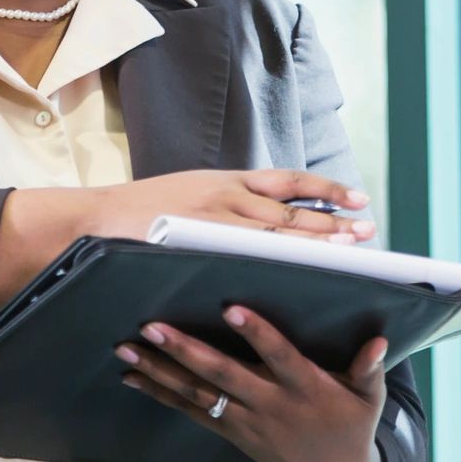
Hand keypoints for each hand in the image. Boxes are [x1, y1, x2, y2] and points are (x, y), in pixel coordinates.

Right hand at [82, 168, 375, 243]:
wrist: (92, 221)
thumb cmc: (140, 215)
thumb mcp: (189, 195)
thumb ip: (226, 207)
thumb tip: (266, 223)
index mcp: (226, 182)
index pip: (288, 182)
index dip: (325, 190)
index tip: (358, 199)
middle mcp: (226, 198)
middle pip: (292, 212)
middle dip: (333, 224)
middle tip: (368, 233)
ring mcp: (213, 224)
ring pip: (278, 235)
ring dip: (317, 245)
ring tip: (352, 255)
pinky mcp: (198, 247)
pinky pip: (249, 258)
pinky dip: (279, 266)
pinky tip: (303, 279)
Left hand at [117, 305, 387, 461]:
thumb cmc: (351, 427)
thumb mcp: (370, 401)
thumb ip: (370, 370)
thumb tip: (379, 340)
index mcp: (306, 389)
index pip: (280, 357)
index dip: (257, 334)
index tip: (233, 308)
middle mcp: (270, 404)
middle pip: (224, 375)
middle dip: (186, 351)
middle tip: (152, 327)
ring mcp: (246, 421)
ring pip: (198, 393)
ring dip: (159, 371)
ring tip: (126, 348)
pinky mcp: (231, 431)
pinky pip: (190, 411)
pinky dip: (160, 394)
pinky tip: (132, 377)